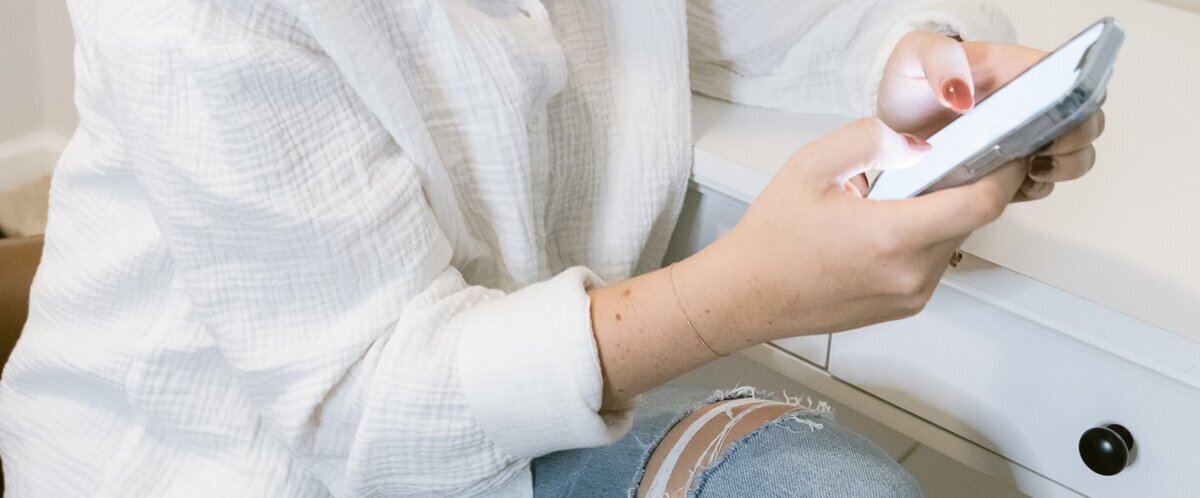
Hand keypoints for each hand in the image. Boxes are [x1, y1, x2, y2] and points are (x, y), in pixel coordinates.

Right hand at [675, 118, 1026, 343]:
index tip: (1004, 152)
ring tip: (894, 200)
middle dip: (963, 186)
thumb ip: (869, 139)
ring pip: (953, 241)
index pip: (979, 204)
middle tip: (935, 163)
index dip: (1002, 173)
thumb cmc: (771, 241)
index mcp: (890, 237)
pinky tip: (882, 227)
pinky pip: (933, 262)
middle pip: (969, 220)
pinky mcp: (905, 306)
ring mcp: (910, 295)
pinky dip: (923, 237)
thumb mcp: (810, 166)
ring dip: (940, 214)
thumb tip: (916, 140)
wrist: (746, 295)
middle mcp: (908, 274)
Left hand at [873, 31, 1104, 200]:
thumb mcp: (915, 55)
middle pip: (1085, 120)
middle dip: (1075, 139)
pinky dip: (1035, 190)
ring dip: (1063, 167)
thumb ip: (939, 58)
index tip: (1059, 117)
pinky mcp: (1009, 172)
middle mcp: (1029, 105)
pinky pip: (1040, 186)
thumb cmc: (911, 85)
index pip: (1074, 76)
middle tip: (1044, 150)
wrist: (891, 126)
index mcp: (1017, 70)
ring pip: (1072, 156)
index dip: (1079, 98)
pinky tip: (1012, 187)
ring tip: (1032, 170)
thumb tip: (962, 91)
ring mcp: (1023, 141)